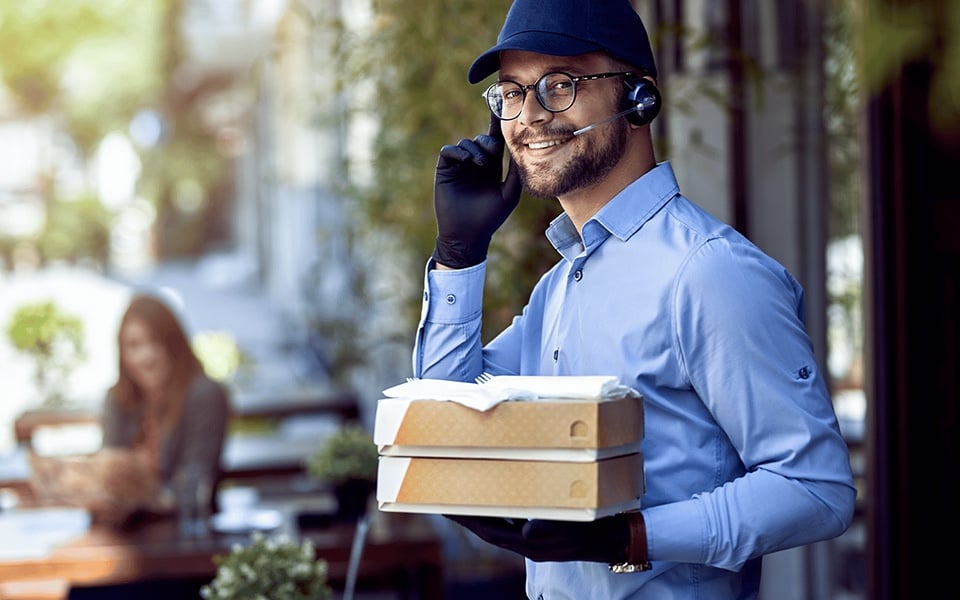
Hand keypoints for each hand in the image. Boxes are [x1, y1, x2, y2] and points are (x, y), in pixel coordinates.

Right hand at [432, 112, 522, 268]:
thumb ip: (515, 171)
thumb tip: (521, 148)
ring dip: (474, 149)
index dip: (497, 126)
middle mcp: (474, 165)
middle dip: (487, 141)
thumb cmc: (490, 217)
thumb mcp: (509, 193)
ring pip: (465, 143)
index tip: (501, 108)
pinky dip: (458, 151)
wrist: (467, 235)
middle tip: (491, 152)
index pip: (494, 142)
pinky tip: (467, 161)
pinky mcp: (445, 170)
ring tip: (479, 164)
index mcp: (490, 169)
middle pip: (481, 139)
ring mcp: (459, 167)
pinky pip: (449, 151)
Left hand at [445, 514, 629, 562]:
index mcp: (531, 544)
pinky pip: (515, 525)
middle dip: (469, 517)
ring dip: (484, 515)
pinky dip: (503, 514)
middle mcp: (528, 546)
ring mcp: (535, 542)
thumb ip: (546, 527)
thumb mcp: (569, 524)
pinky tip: (498, 501)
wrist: (612, 537)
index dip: (468, 522)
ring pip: (501, 527)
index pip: (490, 533)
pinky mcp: (542, 536)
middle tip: (448, 501)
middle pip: (491, 530)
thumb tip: (525, 528)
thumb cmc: (592, 527)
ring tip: (466, 499)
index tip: (448, 510)